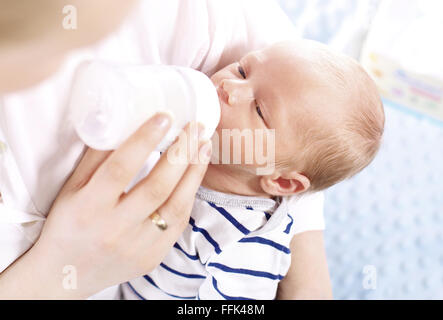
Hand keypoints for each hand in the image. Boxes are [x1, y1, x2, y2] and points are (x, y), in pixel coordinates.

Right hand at [2, 113, 211, 298]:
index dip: (144, 140)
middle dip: (181, 153)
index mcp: (89, 207)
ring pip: (175, 207)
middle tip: (195, 127)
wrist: (67, 274)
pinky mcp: (152, 258)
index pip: (121, 168)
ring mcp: (136, 247)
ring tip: (203, 147)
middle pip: (157, 187)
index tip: (165, 116)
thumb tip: (120, 122)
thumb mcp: (72, 189)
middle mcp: (114, 229)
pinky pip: (178, 225)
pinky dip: (188, 197)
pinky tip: (194, 177)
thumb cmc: (68, 224)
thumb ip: (96, 158)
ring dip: (194, 173)